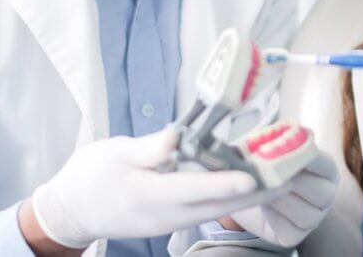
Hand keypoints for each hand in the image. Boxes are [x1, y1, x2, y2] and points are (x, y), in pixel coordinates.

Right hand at [30, 127, 265, 248]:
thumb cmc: (91, 177)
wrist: (71, 211)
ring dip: (251, 196)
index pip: (195, 189)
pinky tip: (250, 183)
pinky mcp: (174, 220)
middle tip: (291, 174)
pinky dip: (232, 197)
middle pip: (220, 205)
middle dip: (257, 192)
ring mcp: (172, 222)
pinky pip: (209, 210)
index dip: (226, 183)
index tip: (253, 176)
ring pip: (219, 210)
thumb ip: (151, 148)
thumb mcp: (116, 153)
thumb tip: (177, 140)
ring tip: (282, 178)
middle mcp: (167, 214)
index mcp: (150, 195)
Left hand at [219, 148, 338, 246]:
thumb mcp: (271, 146)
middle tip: (272, 172)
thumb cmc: (267, 164)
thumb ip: (274, 139)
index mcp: (327, 169)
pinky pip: (289, 231)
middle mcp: (326, 194)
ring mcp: (314, 218)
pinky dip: (274, 218)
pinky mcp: (295, 236)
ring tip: (265, 188)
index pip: (325, 164)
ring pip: (306, 214)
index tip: (287, 150)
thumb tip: (270, 136)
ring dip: (282, 200)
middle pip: (321, 192)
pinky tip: (264, 206)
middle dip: (295, 182)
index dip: (308, 158)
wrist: (251, 190)